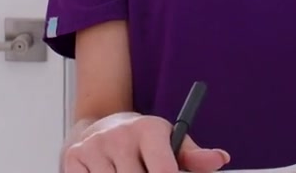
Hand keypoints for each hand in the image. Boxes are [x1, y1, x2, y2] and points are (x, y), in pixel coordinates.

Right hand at [62, 112, 230, 172]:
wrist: (100, 126)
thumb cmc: (142, 141)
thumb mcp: (170, 142)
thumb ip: (194, 156)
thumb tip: (220, 159)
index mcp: (149, 129)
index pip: (165, 171)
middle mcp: (120, 135)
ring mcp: (94, 147)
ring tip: (127, 172)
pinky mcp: (74, 158)